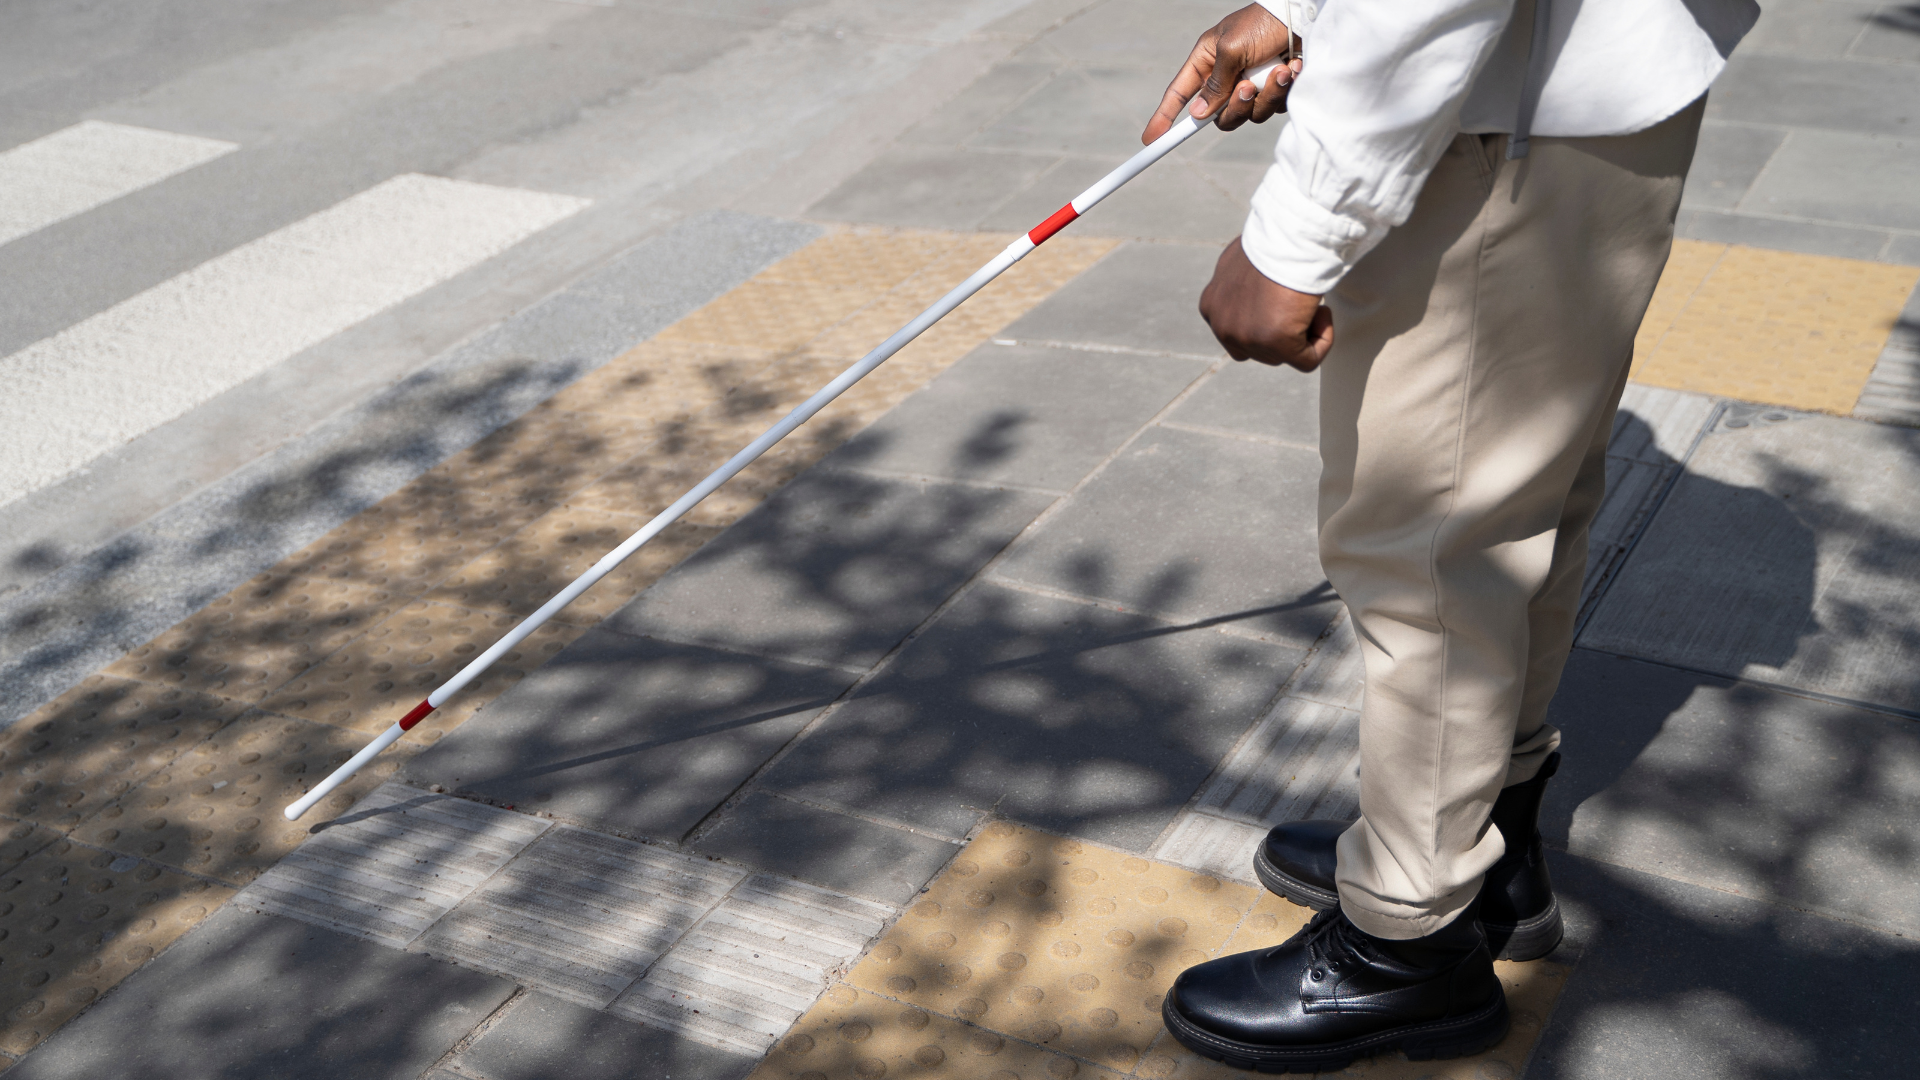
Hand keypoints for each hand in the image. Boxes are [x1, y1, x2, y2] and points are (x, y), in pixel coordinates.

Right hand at [1142, 3, 1300, 143]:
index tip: (1150, 139)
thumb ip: (1215, 84)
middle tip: (1248, 87)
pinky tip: (1293, 68)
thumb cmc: (1263, 23)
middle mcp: (1226, 76)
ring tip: (1281, 70)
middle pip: (1219, 116)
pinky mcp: (1275, 90)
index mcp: (1207, 61)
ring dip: (1267, 95)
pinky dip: (1284, 90)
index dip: (1164, 117)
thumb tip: (1199, 114)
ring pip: (1250, 115)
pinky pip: (1274, 107)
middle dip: (1236, 106)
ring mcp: (1251, 85)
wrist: (1304, 16)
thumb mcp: (1232, 48)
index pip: (1179, 94)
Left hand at [1200, 238, 1333, 371]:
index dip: (1266, 319)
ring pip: (1284, 355)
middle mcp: (1223, 326)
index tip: (1282, 296)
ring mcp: (1247, 338)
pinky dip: (1322, 341)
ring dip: (1303, 331)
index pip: (1239, 332)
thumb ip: (1242, 284)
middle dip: (1284, 328)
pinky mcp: (1276, 344)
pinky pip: (1307, 360)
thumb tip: (1257, 291)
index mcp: (1211, 307)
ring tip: (1309, 300)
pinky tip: (1323, 312)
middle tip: (1297, 298)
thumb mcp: (1243, 260)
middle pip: (1260, 348)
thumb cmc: (1273, 239)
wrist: (1288, 236)